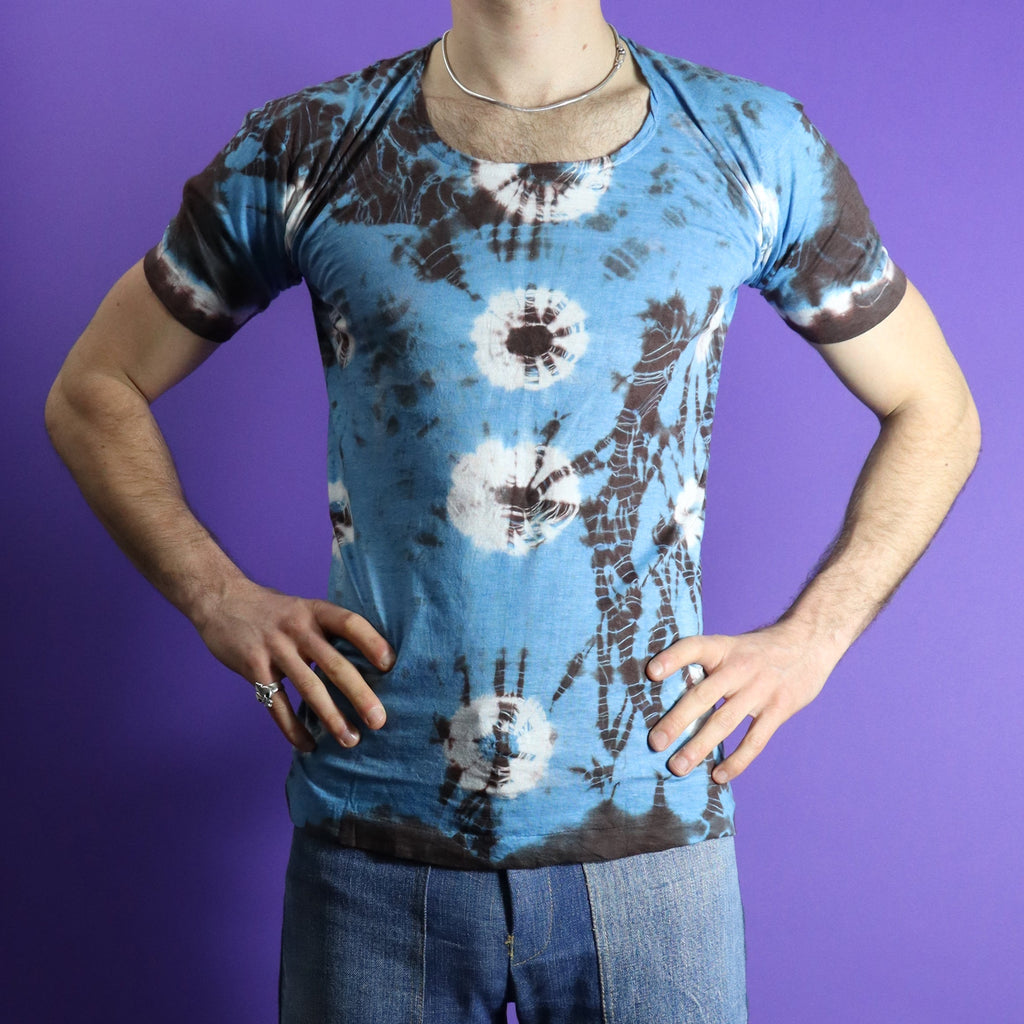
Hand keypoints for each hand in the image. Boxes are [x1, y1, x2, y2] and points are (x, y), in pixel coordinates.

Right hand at [193, 580, 394, 751]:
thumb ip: (327, 632)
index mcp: (315, 610)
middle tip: (379, 720)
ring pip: (308, 688)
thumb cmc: (273, 611)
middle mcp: (297, 627)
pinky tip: (309, 745)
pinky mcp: (253, 666)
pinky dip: (293, 728)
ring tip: (351, 740)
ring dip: (331, 717)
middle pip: (334, 663)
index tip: (391, 665)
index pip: (350, 623)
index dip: (372, 642)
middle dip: (359, 694)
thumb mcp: (303, 608)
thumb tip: (367, 664)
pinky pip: (277, 704)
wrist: (221, 599)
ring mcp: (274, 647)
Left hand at [646, 624, 832, 783]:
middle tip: (655, 743)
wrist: (808, 642)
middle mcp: (739, 667)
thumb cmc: (758, 649)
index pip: (693, 647)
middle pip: (703, 695)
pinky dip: (736, 761)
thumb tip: (666, 691)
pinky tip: (718, 776)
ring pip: (724, 722)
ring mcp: (760, 689)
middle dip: (677, 721)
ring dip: (699, 747)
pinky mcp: (779, 709)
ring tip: (677, 767)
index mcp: (723, 648)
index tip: (650, 673)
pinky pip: (754, 740)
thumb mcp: (732, 645)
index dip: (672, 658)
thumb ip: (706, 665)